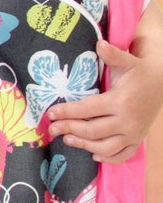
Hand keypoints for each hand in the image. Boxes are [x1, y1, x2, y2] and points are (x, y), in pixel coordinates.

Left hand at [47, 39, 162, 162]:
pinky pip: (122, 155)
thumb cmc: (139, 71)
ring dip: (84, 146)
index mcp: (121, 101)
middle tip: (52, 129)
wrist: (162, 83)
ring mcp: (134, 133)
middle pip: (93, 131)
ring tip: (67, 139)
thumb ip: (112, 54)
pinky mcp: (138, 140)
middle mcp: (127, 121)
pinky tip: (93, 155)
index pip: (88, 109)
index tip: (50, 113)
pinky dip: (108, 158)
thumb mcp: (127, 61)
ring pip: (105, 147)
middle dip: (69, 129)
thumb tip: (99, 43)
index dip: (68, 112)